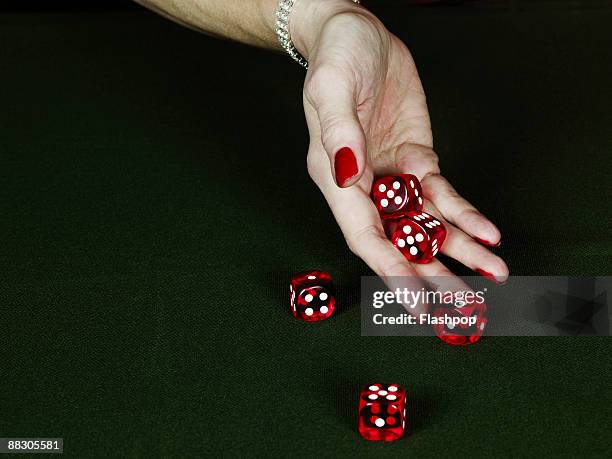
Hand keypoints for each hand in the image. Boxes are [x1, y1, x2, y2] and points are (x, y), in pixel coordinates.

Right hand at [293, 2, 508, 282]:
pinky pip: (442, 195)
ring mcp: (392, 175)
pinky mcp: (417, 160)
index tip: (414, 300)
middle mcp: (363, 186)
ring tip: (492, 277)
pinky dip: (465, 215)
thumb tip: (348, 176)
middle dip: (429, 276)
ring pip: (425, 225)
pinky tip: (487, 234)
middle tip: (457, 310)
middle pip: (397, 241)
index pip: (363, 234)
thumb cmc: (336, 57)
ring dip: (457, 253)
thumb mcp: (332, 88)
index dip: (389, 269)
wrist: (357, 34)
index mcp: (335, 177)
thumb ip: (338, 134)